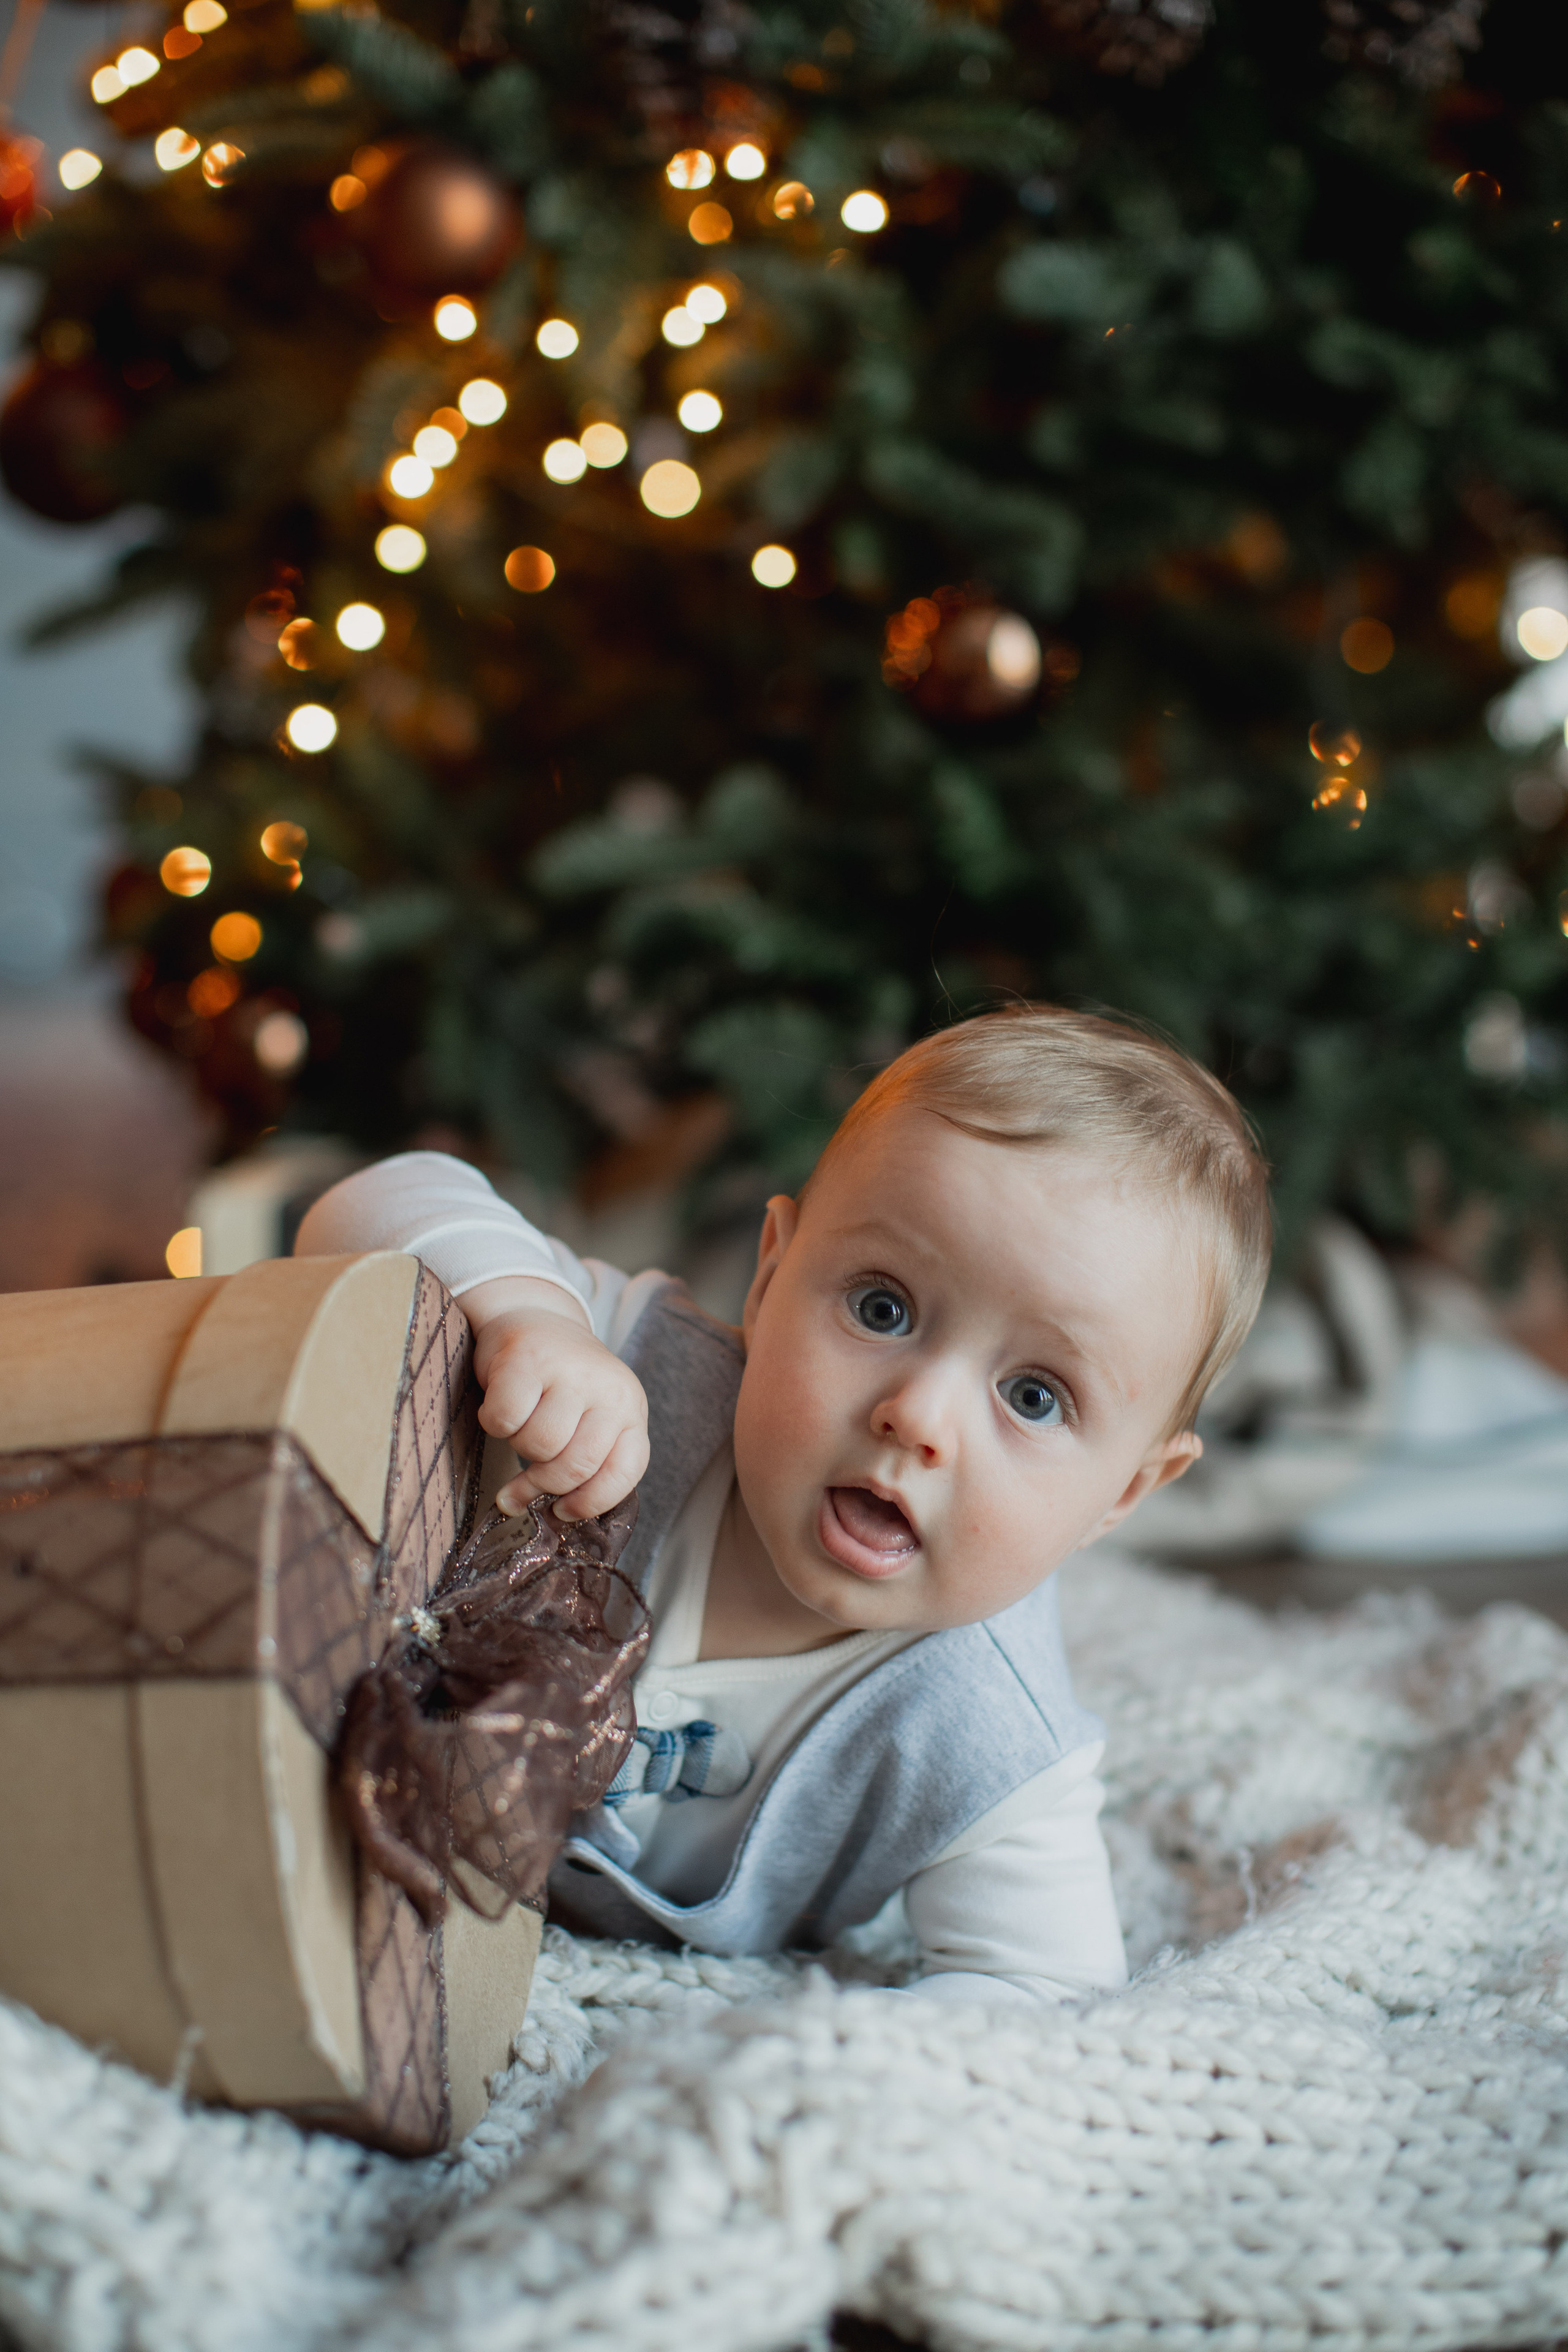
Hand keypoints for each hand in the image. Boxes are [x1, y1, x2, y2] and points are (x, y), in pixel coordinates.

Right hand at [462, 1275, 649, 1521]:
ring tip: (520, 1425)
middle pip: (575, 1465)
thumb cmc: (559, 1381)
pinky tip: (500, 1405)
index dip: (590, 1502)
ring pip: (539, 1445)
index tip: (562, 1512)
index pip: (624, 1471)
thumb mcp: (590, 1417)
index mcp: (631, 1408)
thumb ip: (585, 1460)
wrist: (531, 1315)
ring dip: (518, 1446)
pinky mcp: (528, 1358)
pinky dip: (494, 1423)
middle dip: (543, 1483)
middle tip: (525, 1478)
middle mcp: (610, 1387)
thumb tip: (556, 1517)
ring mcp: (570, 1370)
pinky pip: (505, 1419)